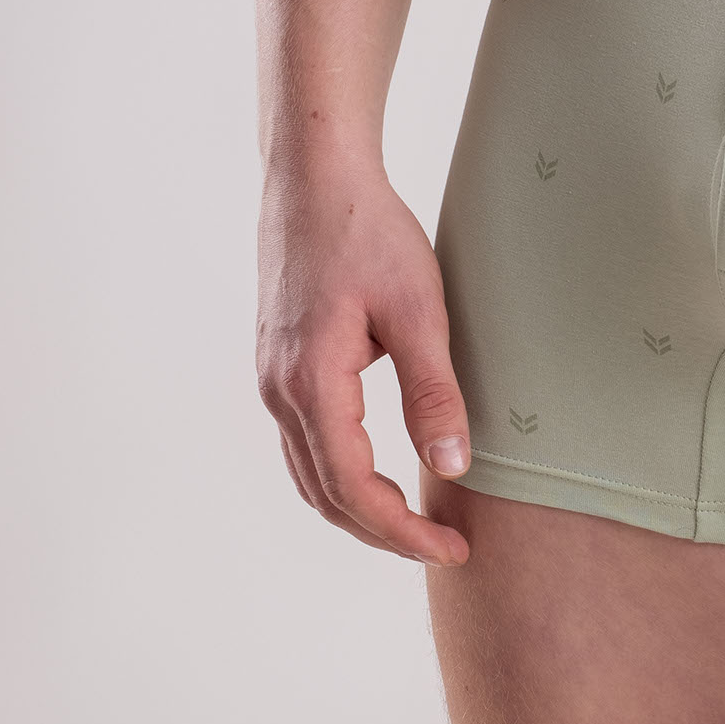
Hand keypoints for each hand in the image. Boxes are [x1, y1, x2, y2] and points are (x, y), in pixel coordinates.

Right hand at [256, 158, 472, 566]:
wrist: (316, 176)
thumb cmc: (369, 232)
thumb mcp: (419, 309)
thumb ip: (434, 392)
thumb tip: (452, 467)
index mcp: (312, 383)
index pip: (354, 490)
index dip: (402, 531)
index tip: (451, 547)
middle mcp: (280, 390)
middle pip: (324, 496)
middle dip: (383, 532)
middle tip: (443, 546)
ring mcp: (272, 378)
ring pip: (309, 474)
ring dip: (359, 509)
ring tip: (416, 523)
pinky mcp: (280, 363)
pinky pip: (304, 442)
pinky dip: (339, 475)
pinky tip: (378, 474)